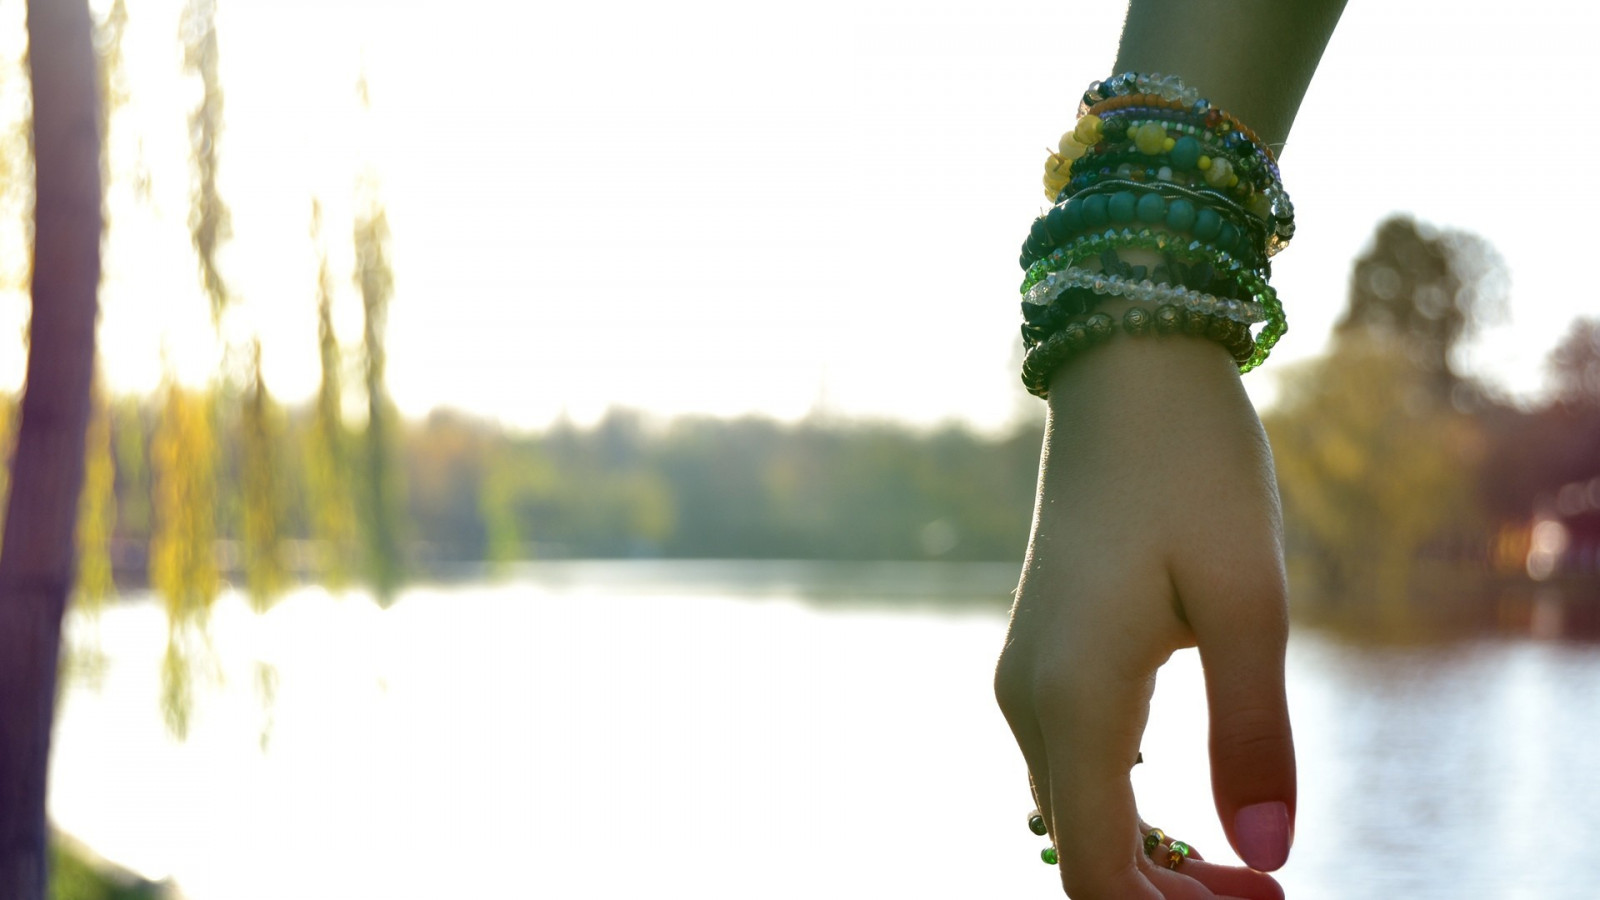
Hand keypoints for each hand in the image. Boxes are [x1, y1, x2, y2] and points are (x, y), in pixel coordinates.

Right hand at [995, 332, 1294, 898]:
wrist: (1125, 372)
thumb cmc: (1193, 471)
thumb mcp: (1249, 601)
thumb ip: (1254, 732)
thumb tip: (1266, 850)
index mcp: (1075, 698)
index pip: (1097, 871)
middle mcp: (1031, 700)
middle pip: (1083, 853)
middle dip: (1167, 896)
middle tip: (1268, 895)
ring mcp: (1027, 675)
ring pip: (1075, 812)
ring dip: (1150, 856)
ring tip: (1244, 867)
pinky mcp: (1042, 653)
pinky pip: (1071, 764)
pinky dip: (1127, 807)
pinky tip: (1189, 802)